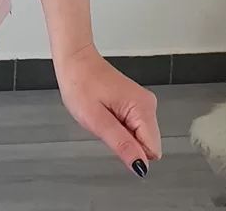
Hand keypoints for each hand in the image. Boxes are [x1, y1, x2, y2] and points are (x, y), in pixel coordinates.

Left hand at [56, 45, 161, 175]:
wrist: (74, 60)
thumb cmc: (79, 83)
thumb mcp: (95, 119)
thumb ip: (121, 144)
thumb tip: (141, 166)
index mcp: (142, 108)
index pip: (151, 151)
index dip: (129, 150)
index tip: (112, 135)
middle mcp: (148, 104)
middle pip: (146, 144)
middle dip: (124, 141)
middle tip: (104, 123)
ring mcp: (142, 102)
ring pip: (138, 136)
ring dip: (120, 133)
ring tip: (102, 115)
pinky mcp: (135, 102)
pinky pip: (132, 126)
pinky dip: (118, 124)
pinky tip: (105, 110)